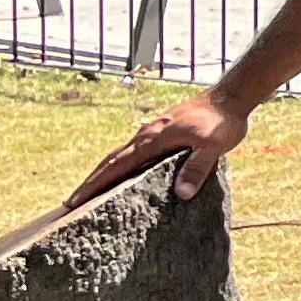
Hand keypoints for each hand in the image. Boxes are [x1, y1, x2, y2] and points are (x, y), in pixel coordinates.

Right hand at [72, 91, 248, 206]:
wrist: (230, 97)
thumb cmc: (221, 121)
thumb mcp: (213, 147)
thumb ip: (197, 169)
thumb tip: (182, 194)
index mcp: (152, 140)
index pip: (116, 165)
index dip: (94, 184)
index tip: (74, 201)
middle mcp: (147, 136)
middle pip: (111, 161)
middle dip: (90, 182)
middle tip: (71, 203)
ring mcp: (153, 132)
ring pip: (121, 155)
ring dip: (104, 173)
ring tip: (91, 193)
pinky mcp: (162, 132)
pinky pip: (134, 152)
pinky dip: (122, 165)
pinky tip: (125, 176)